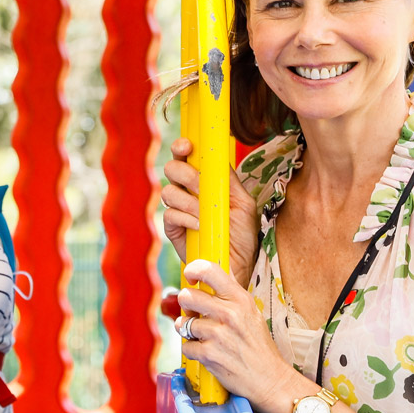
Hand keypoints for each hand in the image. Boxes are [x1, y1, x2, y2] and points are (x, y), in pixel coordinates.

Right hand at [161, 137, 259, 287]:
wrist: (236, 265)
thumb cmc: (242, 235)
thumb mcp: (244, 204)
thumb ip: (230, 181)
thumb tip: (215, 161)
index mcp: (206, 181)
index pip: (188, 156)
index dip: (182, 147)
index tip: (186, 147)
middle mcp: (189, 191)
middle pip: (172, 169)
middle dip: (185, 174)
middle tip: (197, 185)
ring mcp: (178, 209)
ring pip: (169, 191)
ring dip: (189, 201)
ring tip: (205, 215)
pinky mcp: (172, 227)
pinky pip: (170, 214)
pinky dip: (186, 218)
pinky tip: (199, 227)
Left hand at [176, 258, 303, 412]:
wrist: (270, 379)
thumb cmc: (259, 346)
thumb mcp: (251, 313)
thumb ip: (231, 296)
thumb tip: (211, 274)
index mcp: (240, 300)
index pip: (209, 270)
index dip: (193, 270)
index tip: (190, 275)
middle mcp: (229, 314)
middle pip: (187, 296)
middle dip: (186, 305)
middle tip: (194, 313)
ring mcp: (217, 335)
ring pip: (184, 323)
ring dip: (188, 330)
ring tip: (202, 336)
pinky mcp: (208, 354)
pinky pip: (185, 346)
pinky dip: (192, 350)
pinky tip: (206, 352)